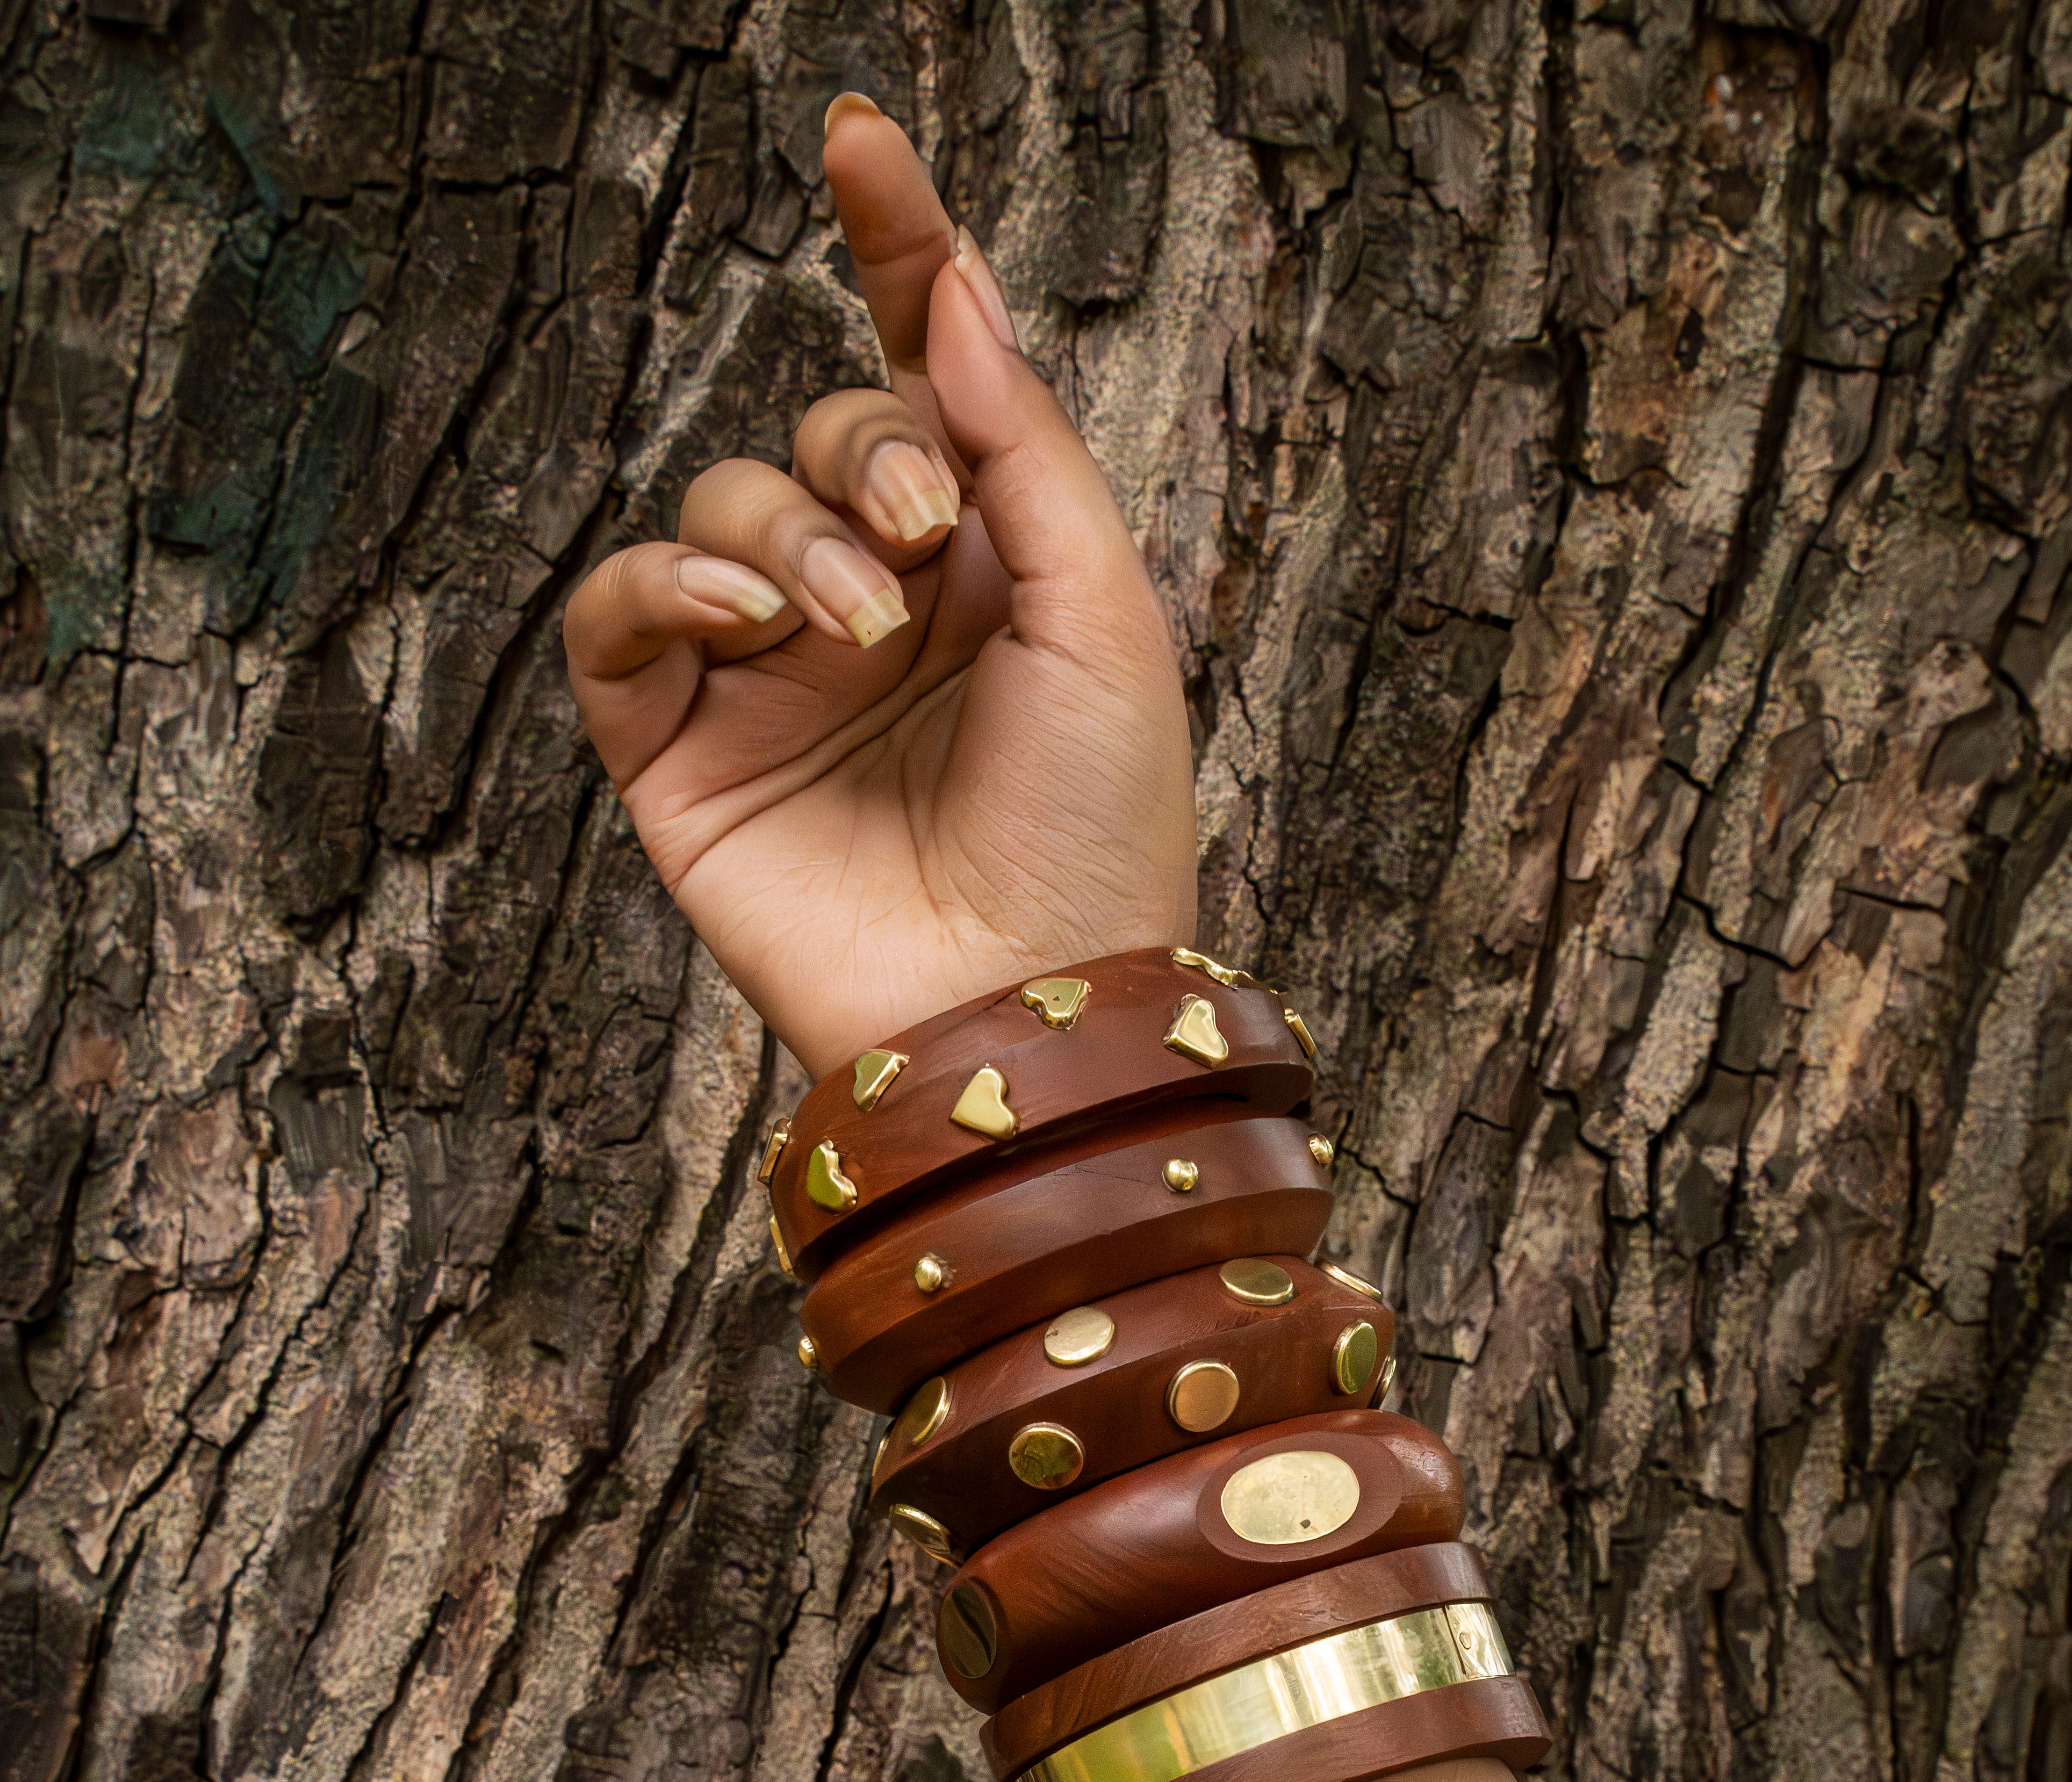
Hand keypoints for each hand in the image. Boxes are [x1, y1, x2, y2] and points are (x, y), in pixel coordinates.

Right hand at [563, 98, 1196, 1078]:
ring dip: (787, 535)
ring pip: (720, 504)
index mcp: (984, 563)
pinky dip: (666, 584)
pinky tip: (746, 614)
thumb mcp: (1103, 612)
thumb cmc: (1095, 826)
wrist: (1027, 1003)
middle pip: (818, 432)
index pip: (918, 372)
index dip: (891, 251)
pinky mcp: (679, 750)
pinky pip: (619, 613)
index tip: (862, 138)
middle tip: (926, 547)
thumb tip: (951, 289)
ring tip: (859, 625)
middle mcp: (871, 604)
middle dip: (866, 458)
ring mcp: (769, 676)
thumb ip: (1020, 441)